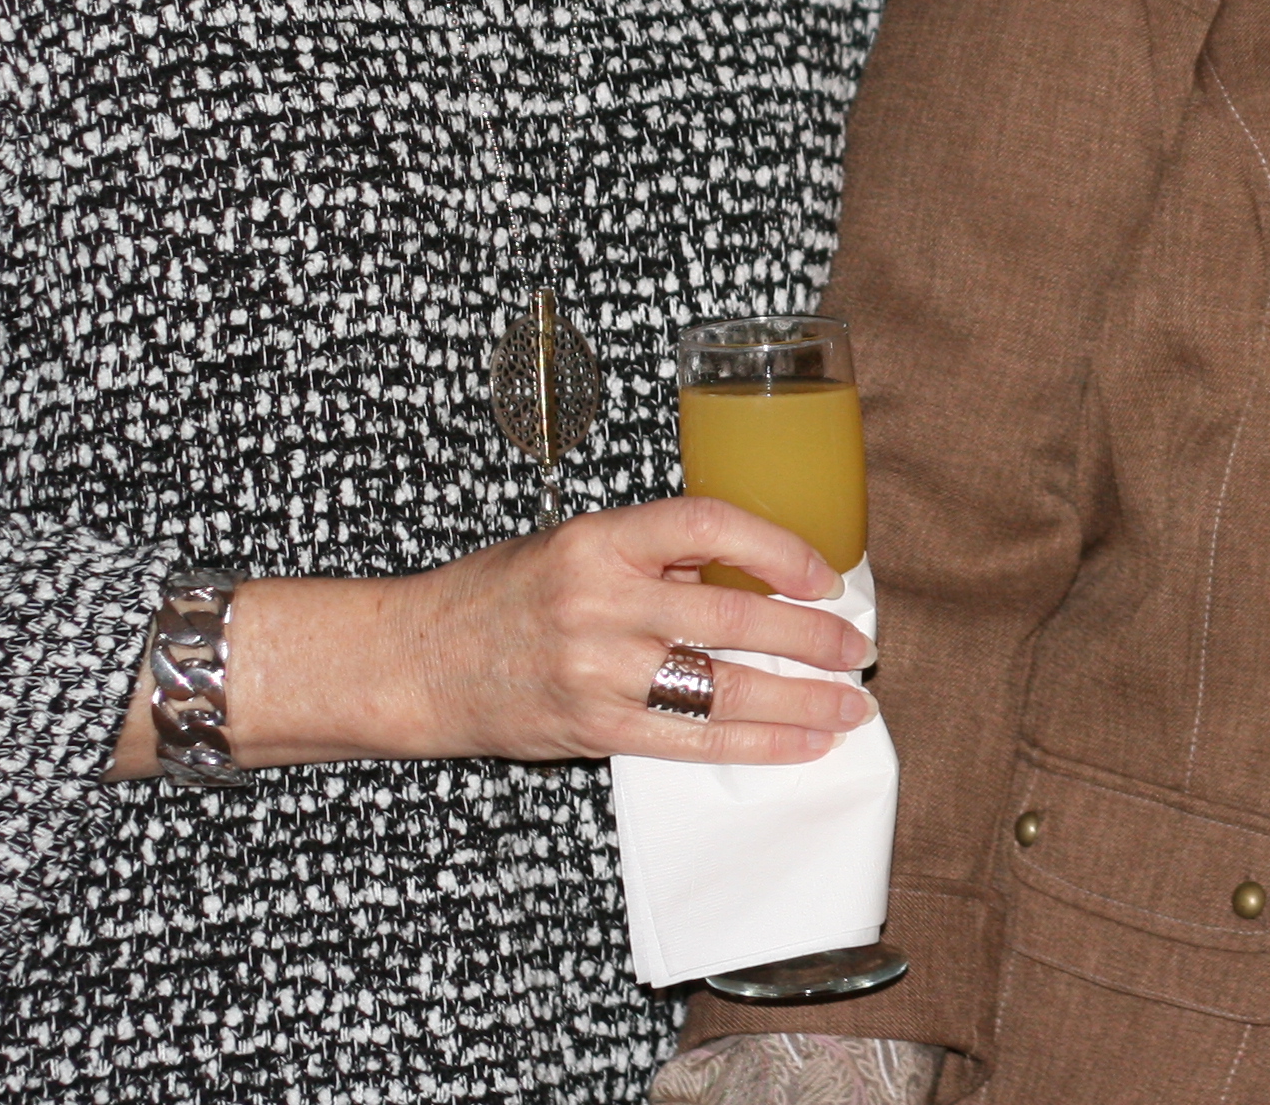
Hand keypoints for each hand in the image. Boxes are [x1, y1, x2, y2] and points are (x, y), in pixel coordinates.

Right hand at [217, 498, 878, 771]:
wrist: (411, 662)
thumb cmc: (500, 597)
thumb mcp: (575, 546)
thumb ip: (655, 556)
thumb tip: (756, 574)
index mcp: (599, 538)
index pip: (711, 524)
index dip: (780, 546)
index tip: (826, 573)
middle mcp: (600, 600)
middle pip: (734, 614)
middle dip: (812, 635)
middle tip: (858, 647)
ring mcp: (597, 669)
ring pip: (725, 687)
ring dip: (801, 700)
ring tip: (849, 706)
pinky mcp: (593, 727)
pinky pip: (692, 740)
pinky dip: (756, 744)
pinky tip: (799, 743)